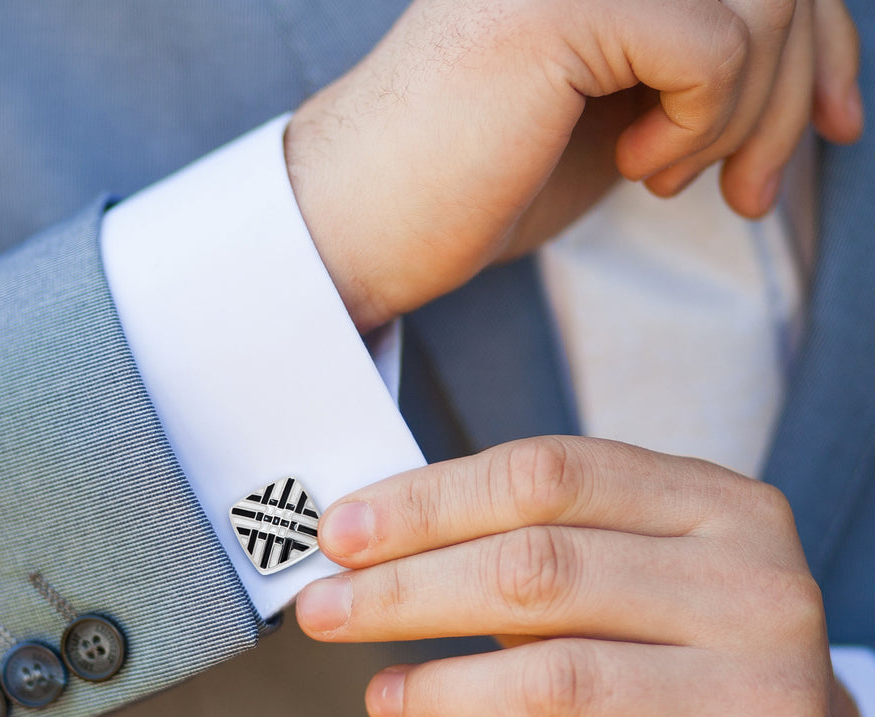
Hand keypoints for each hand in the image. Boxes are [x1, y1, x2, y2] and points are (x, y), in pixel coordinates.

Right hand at [285, 0, 862, 331]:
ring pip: (767, 4)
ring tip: (668, 181)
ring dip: (747, 122)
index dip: (828, 37)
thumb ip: (692, 64)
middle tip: (752, 194)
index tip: (836, 125)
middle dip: (798, 95)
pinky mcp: (560, 5)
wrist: (361, 224)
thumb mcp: (615, 111)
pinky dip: (698, 130)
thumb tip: (812, 62)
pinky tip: (638, 170)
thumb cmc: (473, 180)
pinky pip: (716, 51)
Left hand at [297, 438, 874, 716]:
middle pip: (539, 571)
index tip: (340, 535)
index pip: (548, 476)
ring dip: (437, 688)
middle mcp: (758, 593)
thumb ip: (529, 549)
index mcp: (721, 508)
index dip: (426, 502)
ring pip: (554, 684)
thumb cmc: (681, 668)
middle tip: (324, 612)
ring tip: (380, 697)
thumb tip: (370, 547)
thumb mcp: (633, 577)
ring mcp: (766, 704)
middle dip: (405, 592)